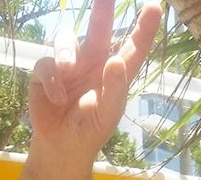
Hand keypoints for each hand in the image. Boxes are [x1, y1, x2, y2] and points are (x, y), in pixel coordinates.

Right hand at [28, 0, 161, 159]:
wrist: (62, 145)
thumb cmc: (91, 128)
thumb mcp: (108, 113)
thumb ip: (115, 88)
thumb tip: (116, 61)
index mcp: (116, 73)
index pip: (133, 47)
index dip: (143, 28)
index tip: (154, 8)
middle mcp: (94, 62)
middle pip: (99, 29)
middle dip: (103, 9)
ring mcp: (69, 64)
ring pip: (66, 39)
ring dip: (66, 52)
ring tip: (68, 70)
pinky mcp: (46, 72)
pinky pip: (47, 63)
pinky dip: (52, 80)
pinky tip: (57, 98)